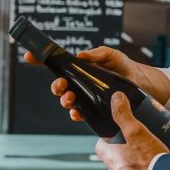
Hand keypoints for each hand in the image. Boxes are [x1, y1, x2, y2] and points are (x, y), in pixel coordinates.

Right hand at [23, 46, 169, 122]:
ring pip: (66, 101)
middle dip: (56, 86)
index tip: (30, 57)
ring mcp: (85, 98)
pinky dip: (75, 114)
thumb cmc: (124, 67)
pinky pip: (79, 115)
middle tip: (62, 85)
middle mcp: (79, 84)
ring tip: (71, 98)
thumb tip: (80, 56)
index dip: (41, 61)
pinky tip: (77, 113)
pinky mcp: (94, 110)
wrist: (140, 83)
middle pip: (59, 86)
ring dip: (64, 100)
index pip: (57, 65)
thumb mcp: (111, 55)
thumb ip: (97, 54)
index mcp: (80, 69)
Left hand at [94, 92, 168, 169]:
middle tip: (137, 143)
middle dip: (123, 151)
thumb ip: (124, 115)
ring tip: (149, 156)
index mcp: (112, 159)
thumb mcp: (137, 131)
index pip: (100, 147)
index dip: (106, 139)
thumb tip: (116, 99)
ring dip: (134, 165)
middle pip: (114, 159)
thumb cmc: (151, 161)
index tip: (115, 134)